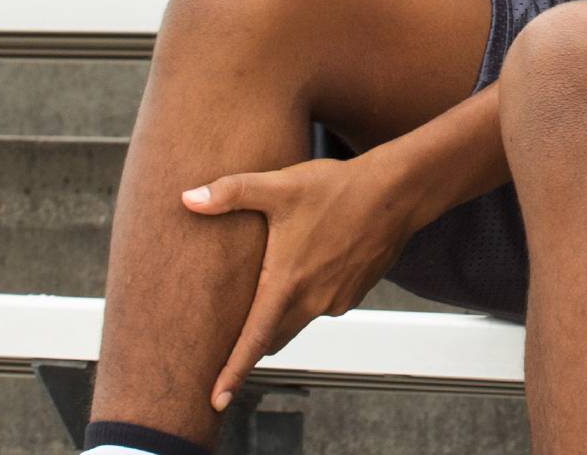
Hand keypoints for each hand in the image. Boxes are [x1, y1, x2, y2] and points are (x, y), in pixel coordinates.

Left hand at [184, 153, 420, 410]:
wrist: (397, 193)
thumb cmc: (339, 189)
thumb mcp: (280, 186)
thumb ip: (231, 193)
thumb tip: (189, 199)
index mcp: (287, 283)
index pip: (253, 340)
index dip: (233, 373)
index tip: (216, 400)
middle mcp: (312, 301)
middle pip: (273, 338)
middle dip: (254, 339)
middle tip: (237, 328)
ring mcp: (336, 300)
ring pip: (299, 320)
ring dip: (285, 311)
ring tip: (282, 276)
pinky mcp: (354, 294)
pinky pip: (324, 305)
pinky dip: (313, 295)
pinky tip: (317, 260)